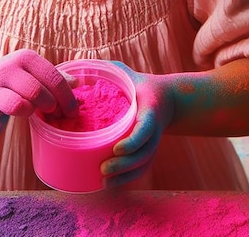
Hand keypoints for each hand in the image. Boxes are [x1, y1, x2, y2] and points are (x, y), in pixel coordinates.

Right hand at [0, 49, 77, 134]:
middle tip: (53, 115)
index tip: (72, 112)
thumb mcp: (33, 73)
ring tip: (27, 111)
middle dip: (50, 107)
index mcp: (24, 58)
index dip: (67, 98)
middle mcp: (6, 69)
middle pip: (37, 92)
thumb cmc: (13, 81)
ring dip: (27, 113)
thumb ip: (54, 77)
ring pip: (17, 106)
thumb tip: (77, 83)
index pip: (53, 77)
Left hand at [101, 62, 174, 187]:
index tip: (117, 148)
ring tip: (103, 181)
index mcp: (150, 112)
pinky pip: (141, 169)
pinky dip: (127, 179)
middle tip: (103, 169)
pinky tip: (109, 185)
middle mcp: (153, 131)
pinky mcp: (148, 151)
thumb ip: (109, 69)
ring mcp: (152, 143)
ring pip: (142, 165)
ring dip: (125, 176)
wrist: (166, 99)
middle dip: (124, 165)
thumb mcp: (128, 74)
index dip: (132, 141)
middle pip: (143, 154)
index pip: (145, 130)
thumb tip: (81, 63)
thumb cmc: (140, 85)